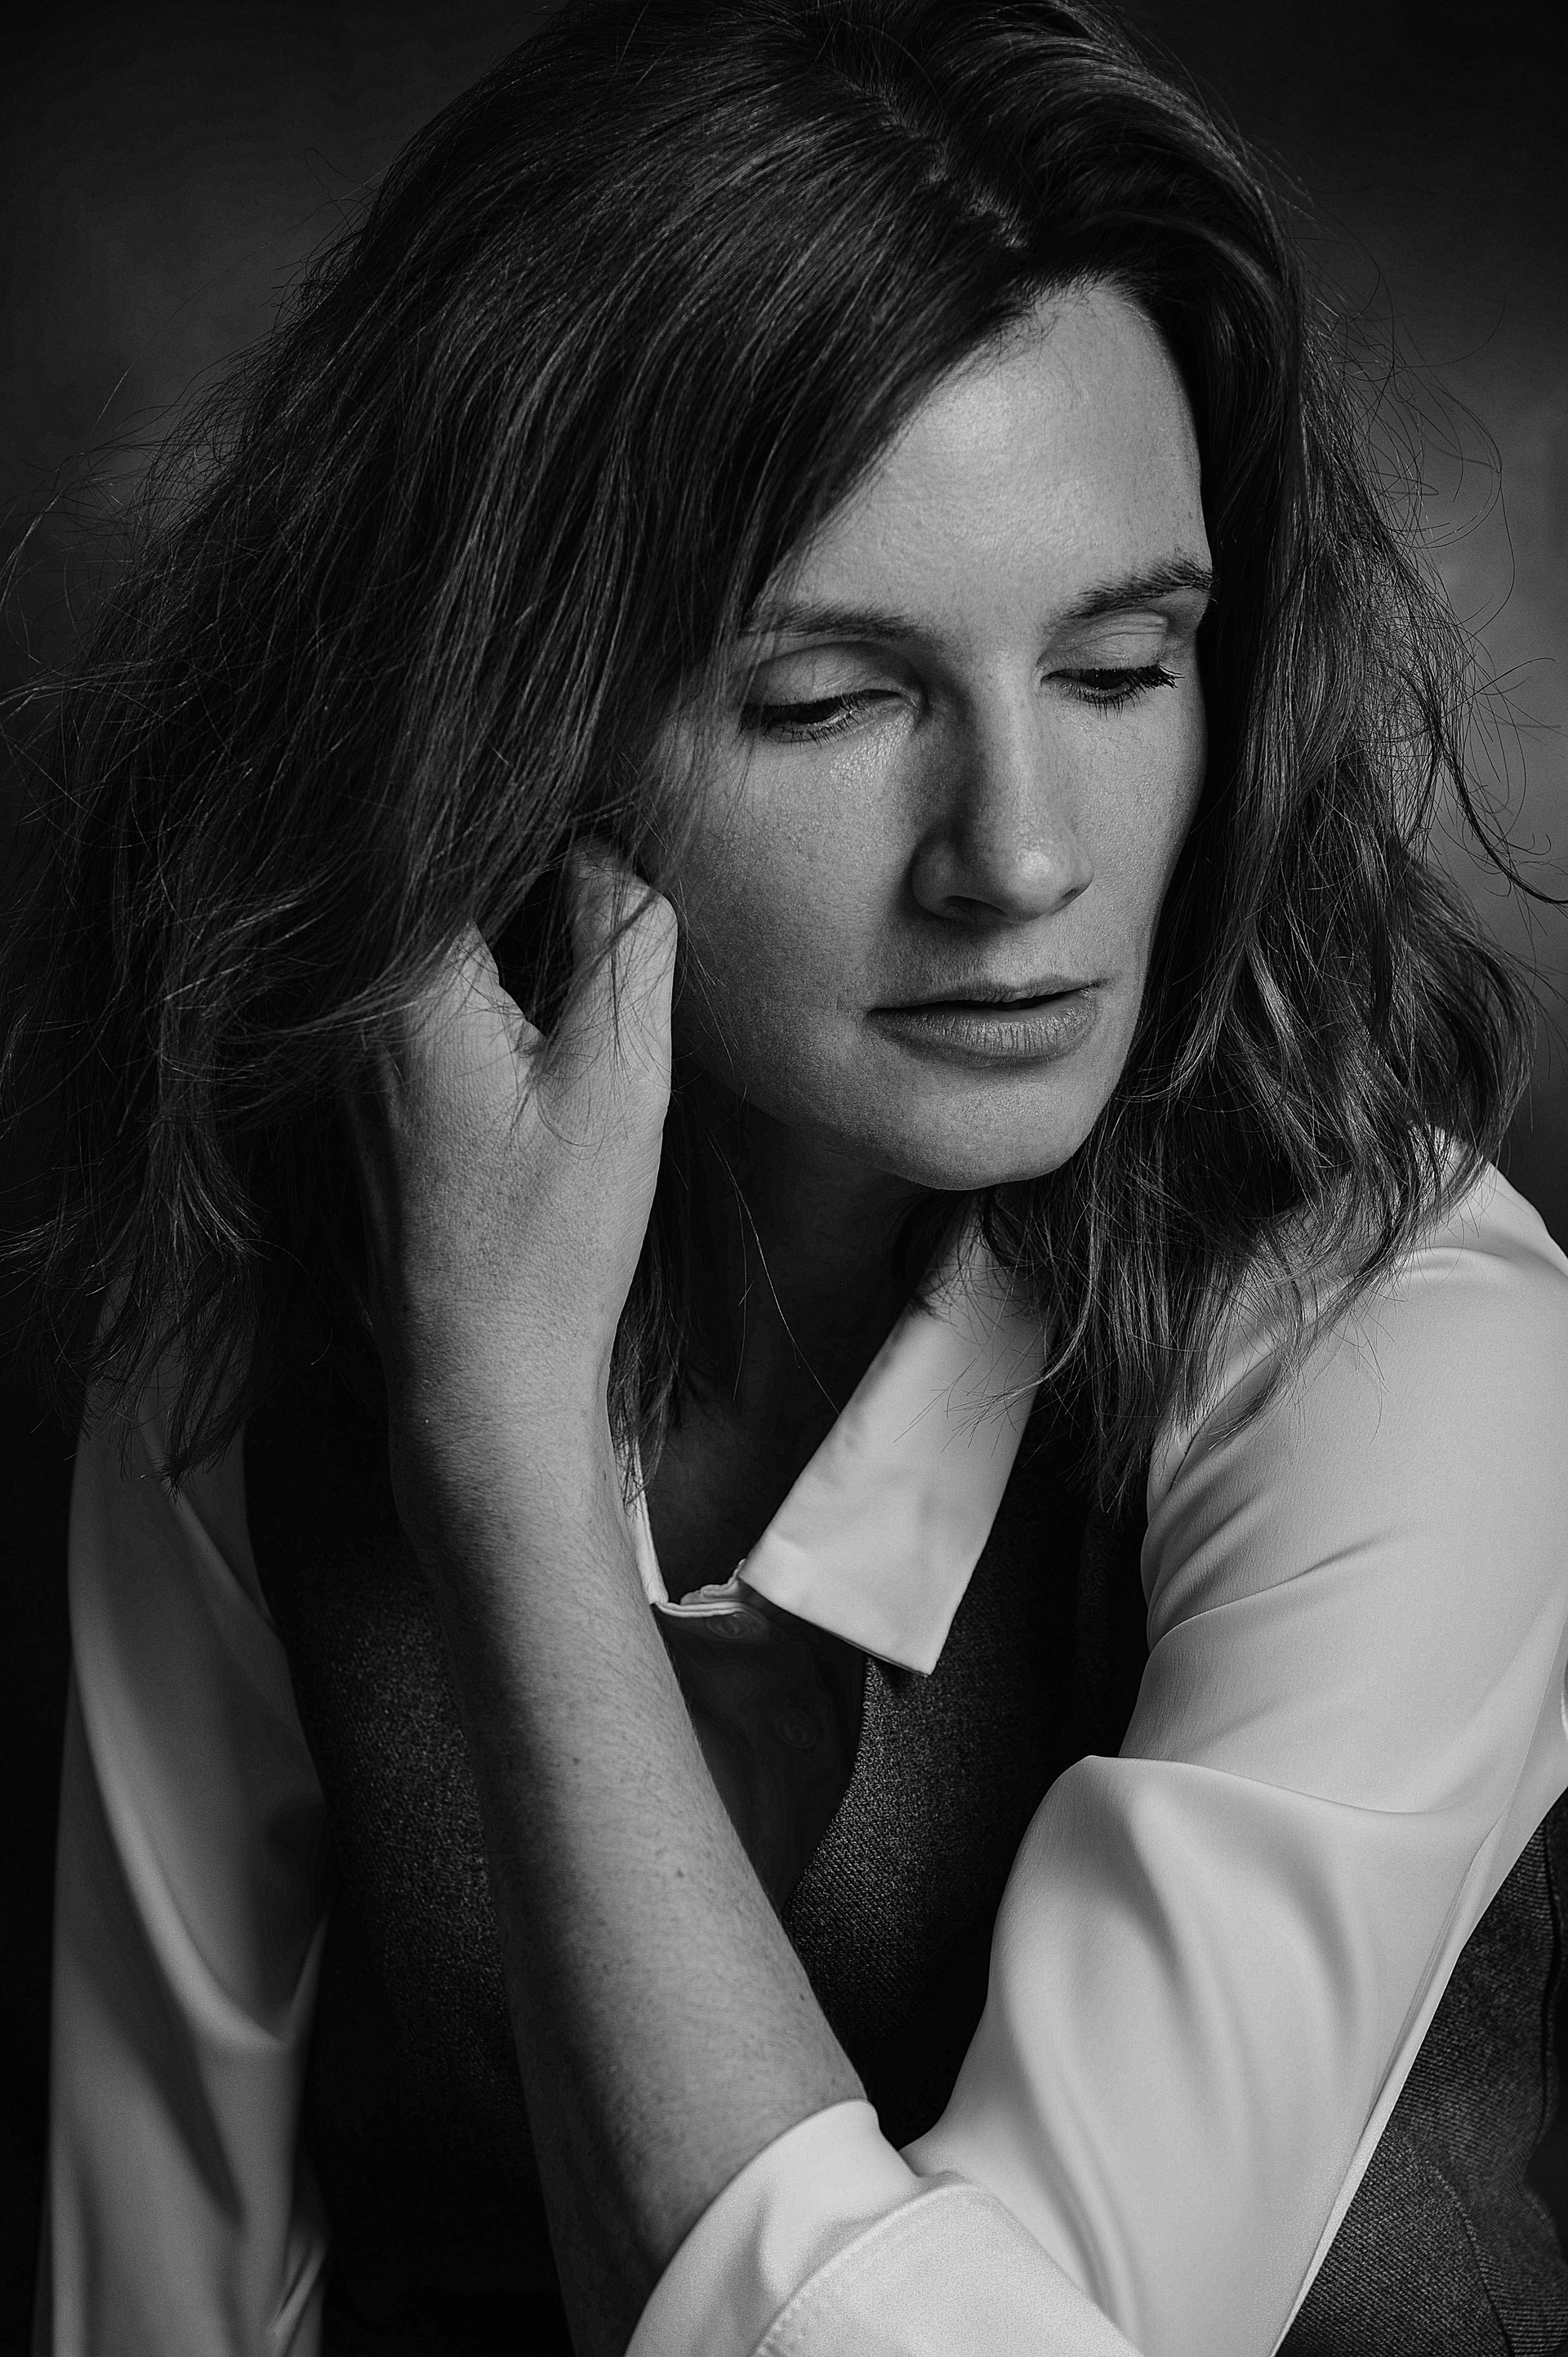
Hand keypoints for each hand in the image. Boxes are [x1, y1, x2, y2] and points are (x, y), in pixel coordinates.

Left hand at [345, 842, 676, 1495]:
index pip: (457, 827)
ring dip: (504, 908)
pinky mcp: (371, 1094)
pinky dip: (482, 968)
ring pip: (426, 931)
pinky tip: (544, 997)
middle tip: (611, 839)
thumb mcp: (618, 1078)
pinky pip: (421, 989)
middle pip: (435, 873)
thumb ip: (619, 943)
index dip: (537, 794)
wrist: (479, 1377)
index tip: (607, 783)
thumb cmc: (548, 1242)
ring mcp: (351, 1053)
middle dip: (522, 843)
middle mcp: (354, 1007)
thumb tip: (609, 846)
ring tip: (589, 900)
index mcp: (403, 982)